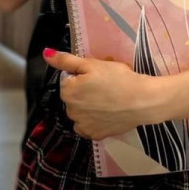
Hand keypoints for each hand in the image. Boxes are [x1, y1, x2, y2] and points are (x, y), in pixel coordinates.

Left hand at [42, 48, 167, 139]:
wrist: (142, 100)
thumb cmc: (118, 78)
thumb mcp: (92, 63)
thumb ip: (66, 60)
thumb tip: (46, 54)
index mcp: (68, 90)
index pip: (68, 79)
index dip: (82, 75)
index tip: (97, 76)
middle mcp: (70, 110)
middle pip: (73, 97)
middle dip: (84, 91)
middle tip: (104, 86)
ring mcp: (82, 125)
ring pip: (80, 112)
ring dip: (88, 107)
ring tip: (107, 100)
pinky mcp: (94, 135)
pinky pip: (87, 127)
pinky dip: (93, 121)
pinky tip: (106, 113)